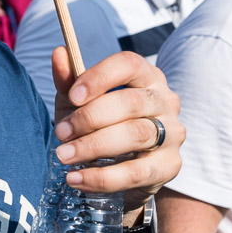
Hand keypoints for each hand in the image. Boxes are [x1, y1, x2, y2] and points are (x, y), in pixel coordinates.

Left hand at [51, 47, 182, 210]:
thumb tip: (59, 53)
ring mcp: (173, 133)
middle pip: (130, 102)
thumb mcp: (79, 102)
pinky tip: (77, 179)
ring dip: (93, 146)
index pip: (129, 64)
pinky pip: (136, 172)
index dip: (100, 77)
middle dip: (89, 118)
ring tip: (64, 155)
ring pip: (135, 135)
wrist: (119, 168)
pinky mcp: (170, 165)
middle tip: (60, 133)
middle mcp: (165, 100)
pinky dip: (102, 177)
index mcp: (145, 76)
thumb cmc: (99, 125)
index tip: (72, 95)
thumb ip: (69, 80)